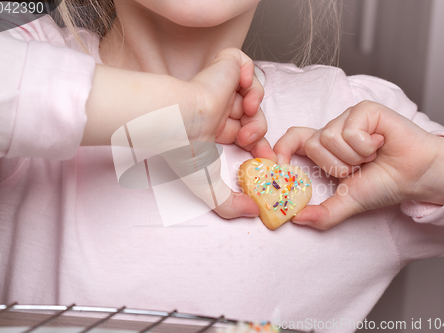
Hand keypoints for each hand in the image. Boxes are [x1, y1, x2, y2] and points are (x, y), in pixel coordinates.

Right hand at [181, 48, 275, 218]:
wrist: (176, 120)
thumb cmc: (184, 151)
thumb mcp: (209, 187)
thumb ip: (230, 205)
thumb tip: (254, 213)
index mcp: (214, 130)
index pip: (246, 136)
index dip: (260, 147)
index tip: (267, 159)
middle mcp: (218, 108)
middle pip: (253, 117)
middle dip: (259, 131)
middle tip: (254, 140)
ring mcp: (220, 88)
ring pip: (252, 94)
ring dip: (256, 107)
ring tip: (246, 114)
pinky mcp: (222, 69)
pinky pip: (244, 64)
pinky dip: (250, 75)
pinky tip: (243, 89)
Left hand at [274, 100, 443, 229]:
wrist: (417, 176)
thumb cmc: (384, 183)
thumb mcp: (349, 202)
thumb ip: (323, 213)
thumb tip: (296, 219)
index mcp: (326, 149)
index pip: (294, 138)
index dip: (283, 148)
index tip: (280, 165)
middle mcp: (334, 130)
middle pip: (312, 144)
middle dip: (336, 166)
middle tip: (358, 168)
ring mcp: (349, 118)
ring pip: (330, 137)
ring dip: (353, 157)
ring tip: (371, 157)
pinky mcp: (365, 110)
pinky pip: (350, 131)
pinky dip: (365, 147)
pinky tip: (380, 145)